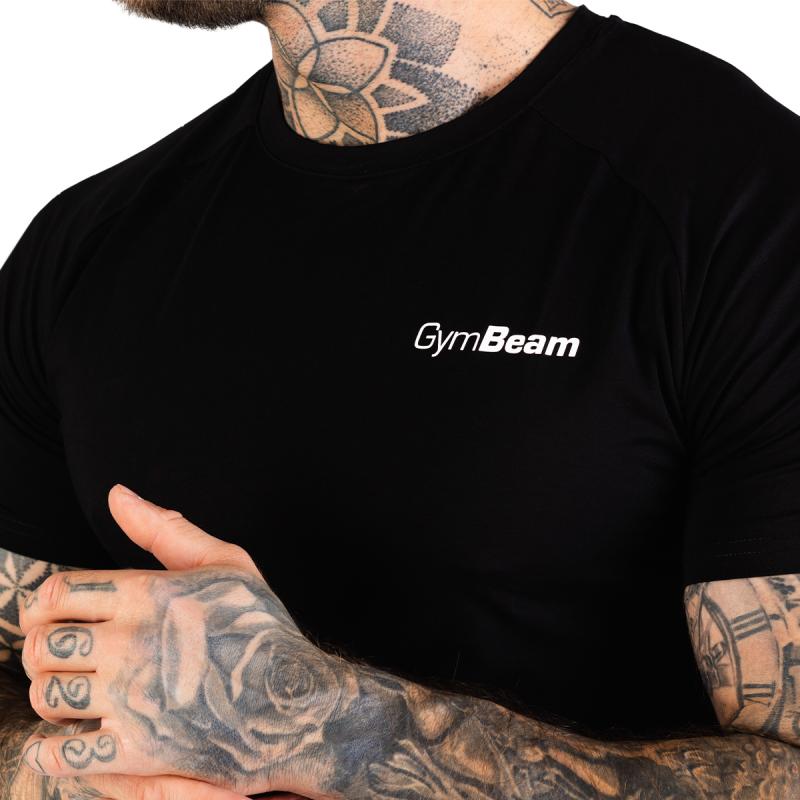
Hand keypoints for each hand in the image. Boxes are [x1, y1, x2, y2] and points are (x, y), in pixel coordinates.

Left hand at [18, 485, 342, 797]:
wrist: (294, 698)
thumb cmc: (259, 626)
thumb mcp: (226, 562)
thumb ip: (164, 528)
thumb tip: (117, 494)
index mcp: (147, 593)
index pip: (56, 592)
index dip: (46, 605)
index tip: (59, 617)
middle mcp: (131, 642)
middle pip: (42, 644)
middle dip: (45, 650)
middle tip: (64, 656)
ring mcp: (133, 698)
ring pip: (49, 695)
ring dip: (52, 695)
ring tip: (72, 694)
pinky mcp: (139, 750)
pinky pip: (64, 754)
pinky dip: (52, 750)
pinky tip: (68, 738)